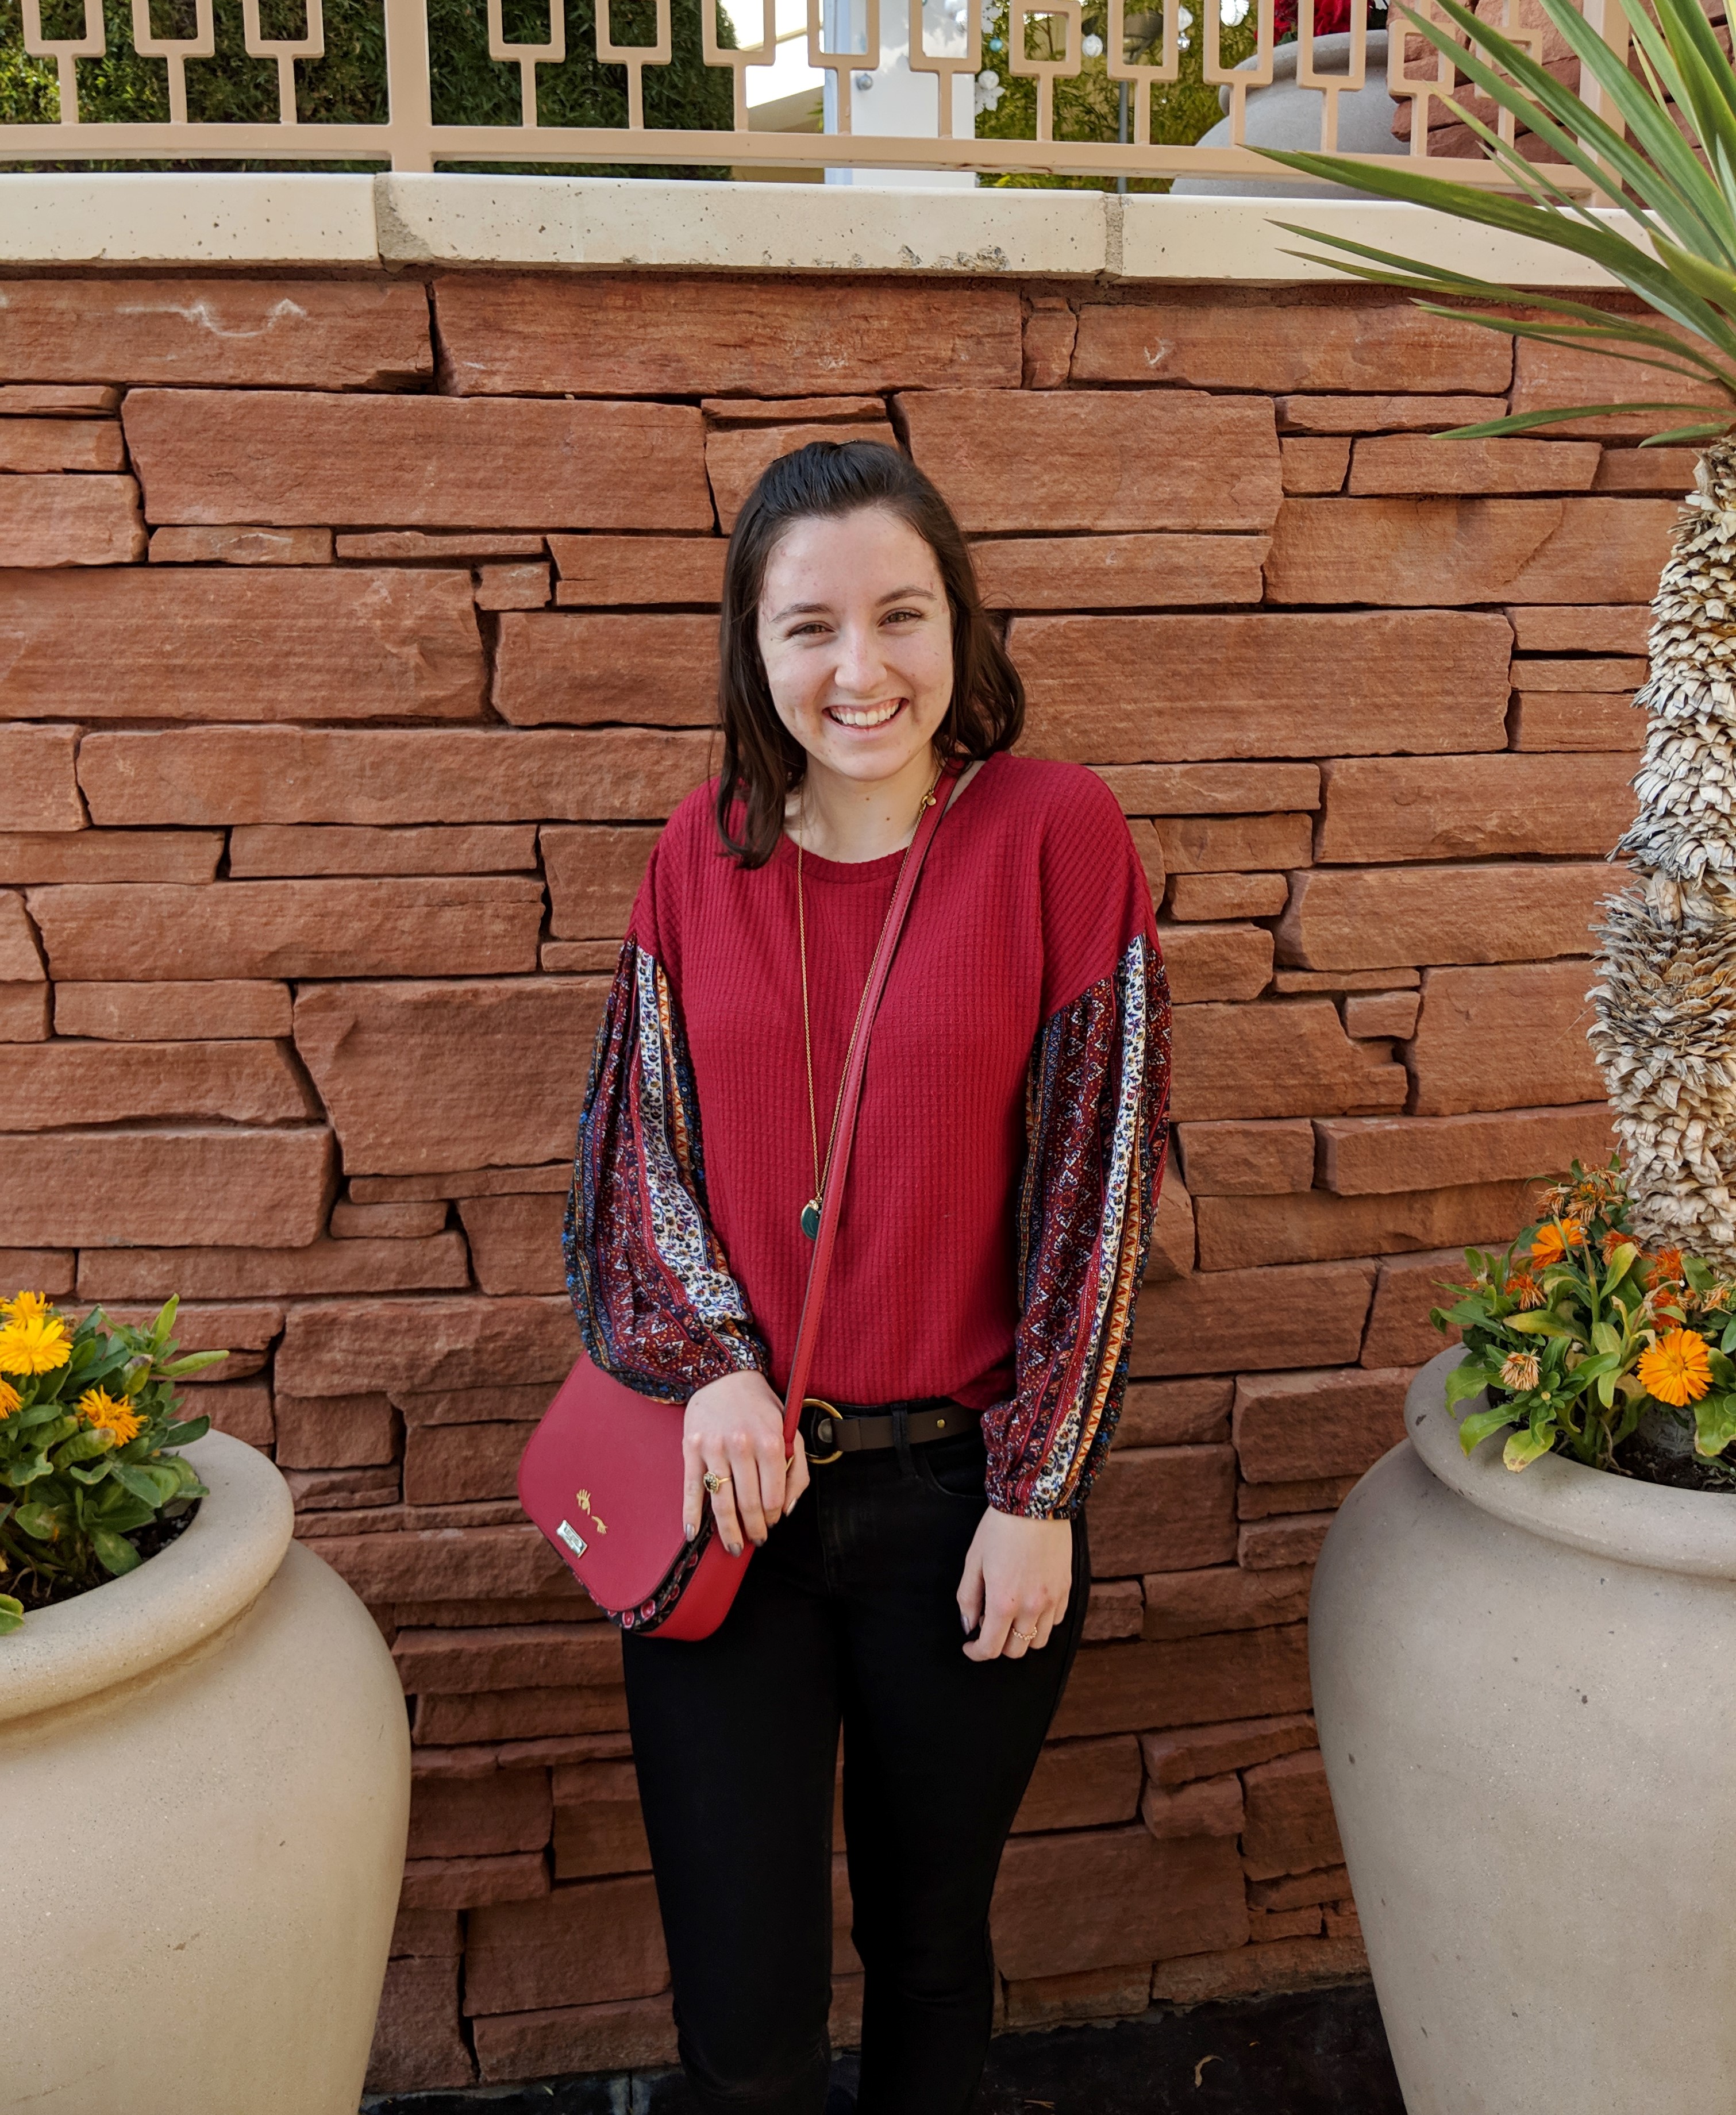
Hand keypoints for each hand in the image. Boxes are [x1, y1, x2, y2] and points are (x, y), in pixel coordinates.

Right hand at [682, 1370, 809, 1557]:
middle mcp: (742, 1446)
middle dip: (753, 1529)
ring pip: (721, 1502)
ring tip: (733, 1546)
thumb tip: (787, 1509)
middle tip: (755, 1540)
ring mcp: (714, 1448)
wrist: (725, 1376)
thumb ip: (796, 1470)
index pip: (773, 1496)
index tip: (771, 1523)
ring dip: (727, 1531)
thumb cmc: (760, 1407)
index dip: (773, 1517)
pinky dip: (691, 1514)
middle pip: (748, 1504)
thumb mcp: (789, 1430)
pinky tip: (694, 1533)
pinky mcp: (691, 1448)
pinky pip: (691, 1488)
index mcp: (769, 1442)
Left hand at [957, 1507, 1072, 1661]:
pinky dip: (1042, 1621)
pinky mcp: (1066, 1589)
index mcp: (1003, 1601)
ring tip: (1011, 1615)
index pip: (991, 1648)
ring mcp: (1052, 1599)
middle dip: (998, 1645)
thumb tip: (968, 1625)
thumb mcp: (974, 1560)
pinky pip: (1056, 1621)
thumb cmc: (1000, 1528)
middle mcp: (1031, 1607)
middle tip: (989, 1623)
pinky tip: (1030, 1603)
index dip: (976, 1653)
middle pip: (1016, 1650)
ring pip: (1039, 1640)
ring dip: (1021, 1636)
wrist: (1035, 1502)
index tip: (970, 1645)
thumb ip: (968, 1598)